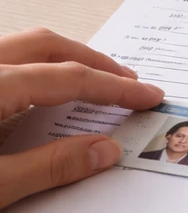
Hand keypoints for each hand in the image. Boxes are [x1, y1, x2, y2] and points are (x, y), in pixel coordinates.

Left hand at [0, 28, 163, 208]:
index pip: (69, 78)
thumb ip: (48, 166)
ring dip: (63, 58)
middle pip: (47, 46)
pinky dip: (34, 66)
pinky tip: (40, 89)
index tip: (147, 96)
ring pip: (23, 46)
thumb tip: (104, 151)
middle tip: (128, 83)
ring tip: (93, 79)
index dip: (114, 88)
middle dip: (94, 62)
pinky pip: (4, 58)